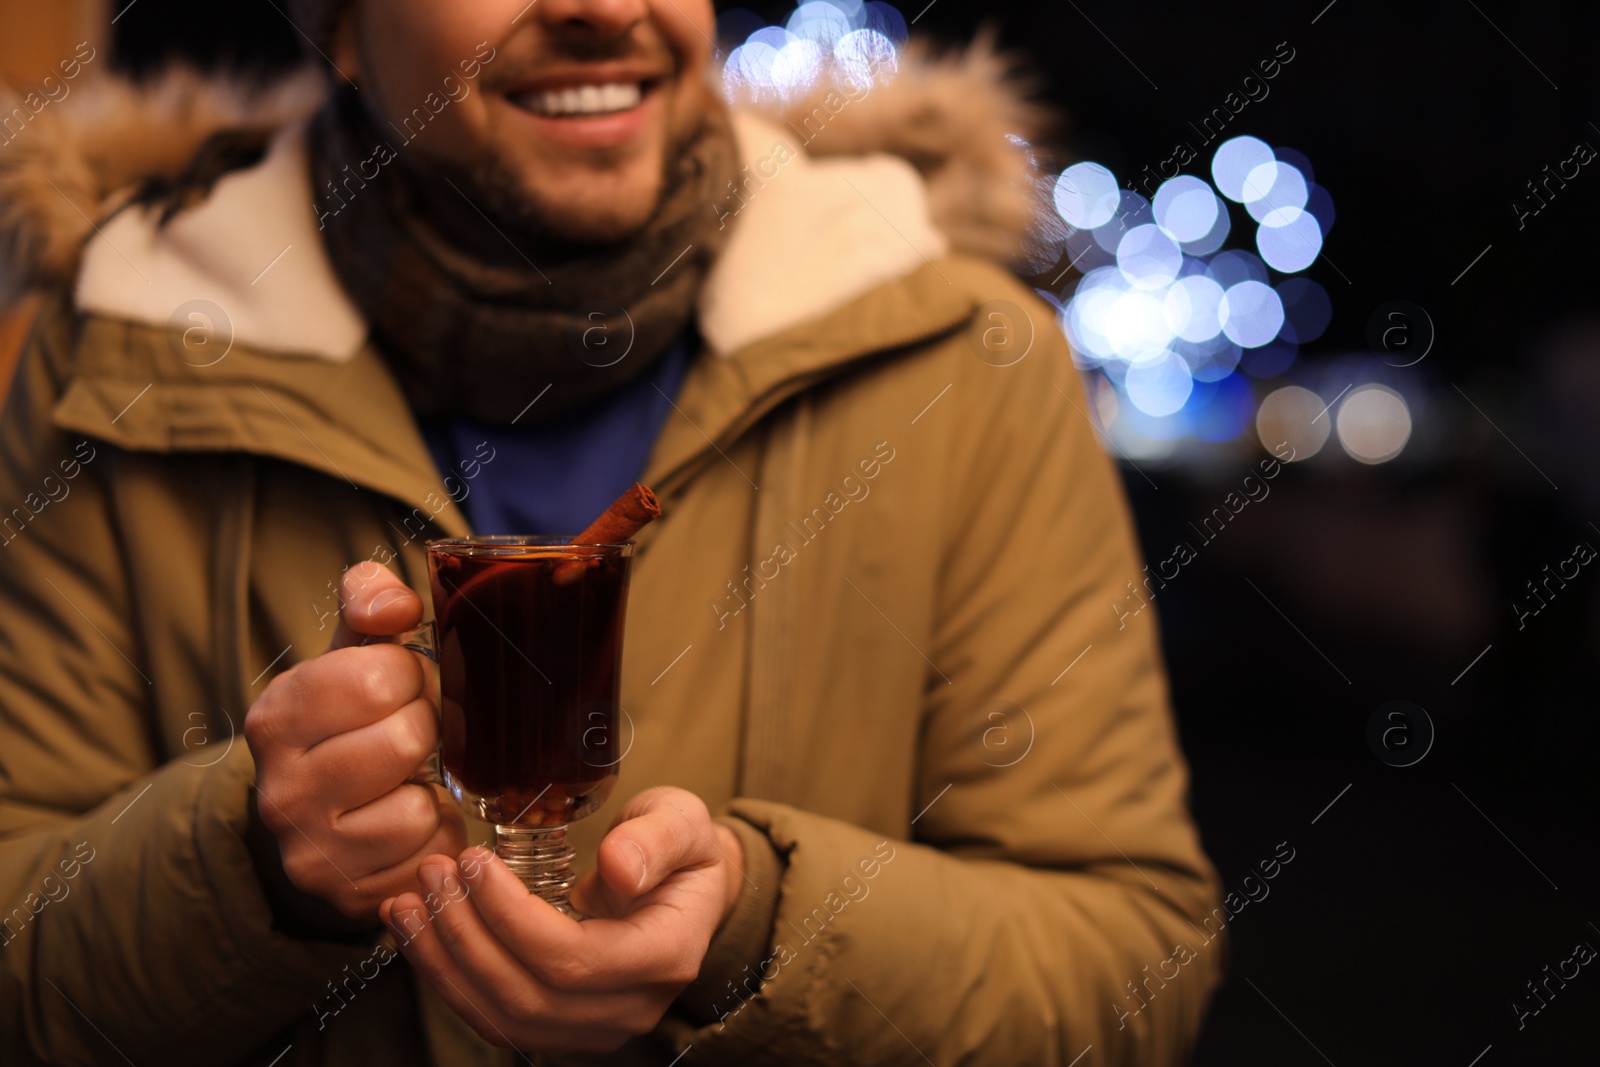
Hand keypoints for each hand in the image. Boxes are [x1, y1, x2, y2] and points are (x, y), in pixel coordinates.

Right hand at [244, 561, 465, 919]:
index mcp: (276, 715)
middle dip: (427, 729)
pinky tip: (407, 825)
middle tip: (413, 734)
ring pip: (416, 807)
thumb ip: (370, 603)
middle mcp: (279, 789)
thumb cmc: (349, 723)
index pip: (381, 676)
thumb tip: (393, 606)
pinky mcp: (347, 896)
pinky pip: (426, 856)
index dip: (412, 676)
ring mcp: (308, 851)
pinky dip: (432, 837)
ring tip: (406, 783)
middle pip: (406, 739)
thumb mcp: (351, 654)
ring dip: (429, 791)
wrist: (318, 822)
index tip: (401, 686)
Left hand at [380, 787, 744, 1053]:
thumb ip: (656, 839)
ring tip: (409, 902)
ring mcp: (596, 1026)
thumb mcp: (682, 821)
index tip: (475, 863)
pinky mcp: (563, 1026)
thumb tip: (619, 866)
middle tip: (434, 873)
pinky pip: (495, 1017)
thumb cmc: (682, 848)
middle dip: (467, 936)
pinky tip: (419, 931)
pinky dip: (450, 978)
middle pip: (530, 997)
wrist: (686, 887)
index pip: (574, 960)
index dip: (512, 918)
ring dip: (446, 962)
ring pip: (504, 1018)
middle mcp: (631, 1007)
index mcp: (664, 957)